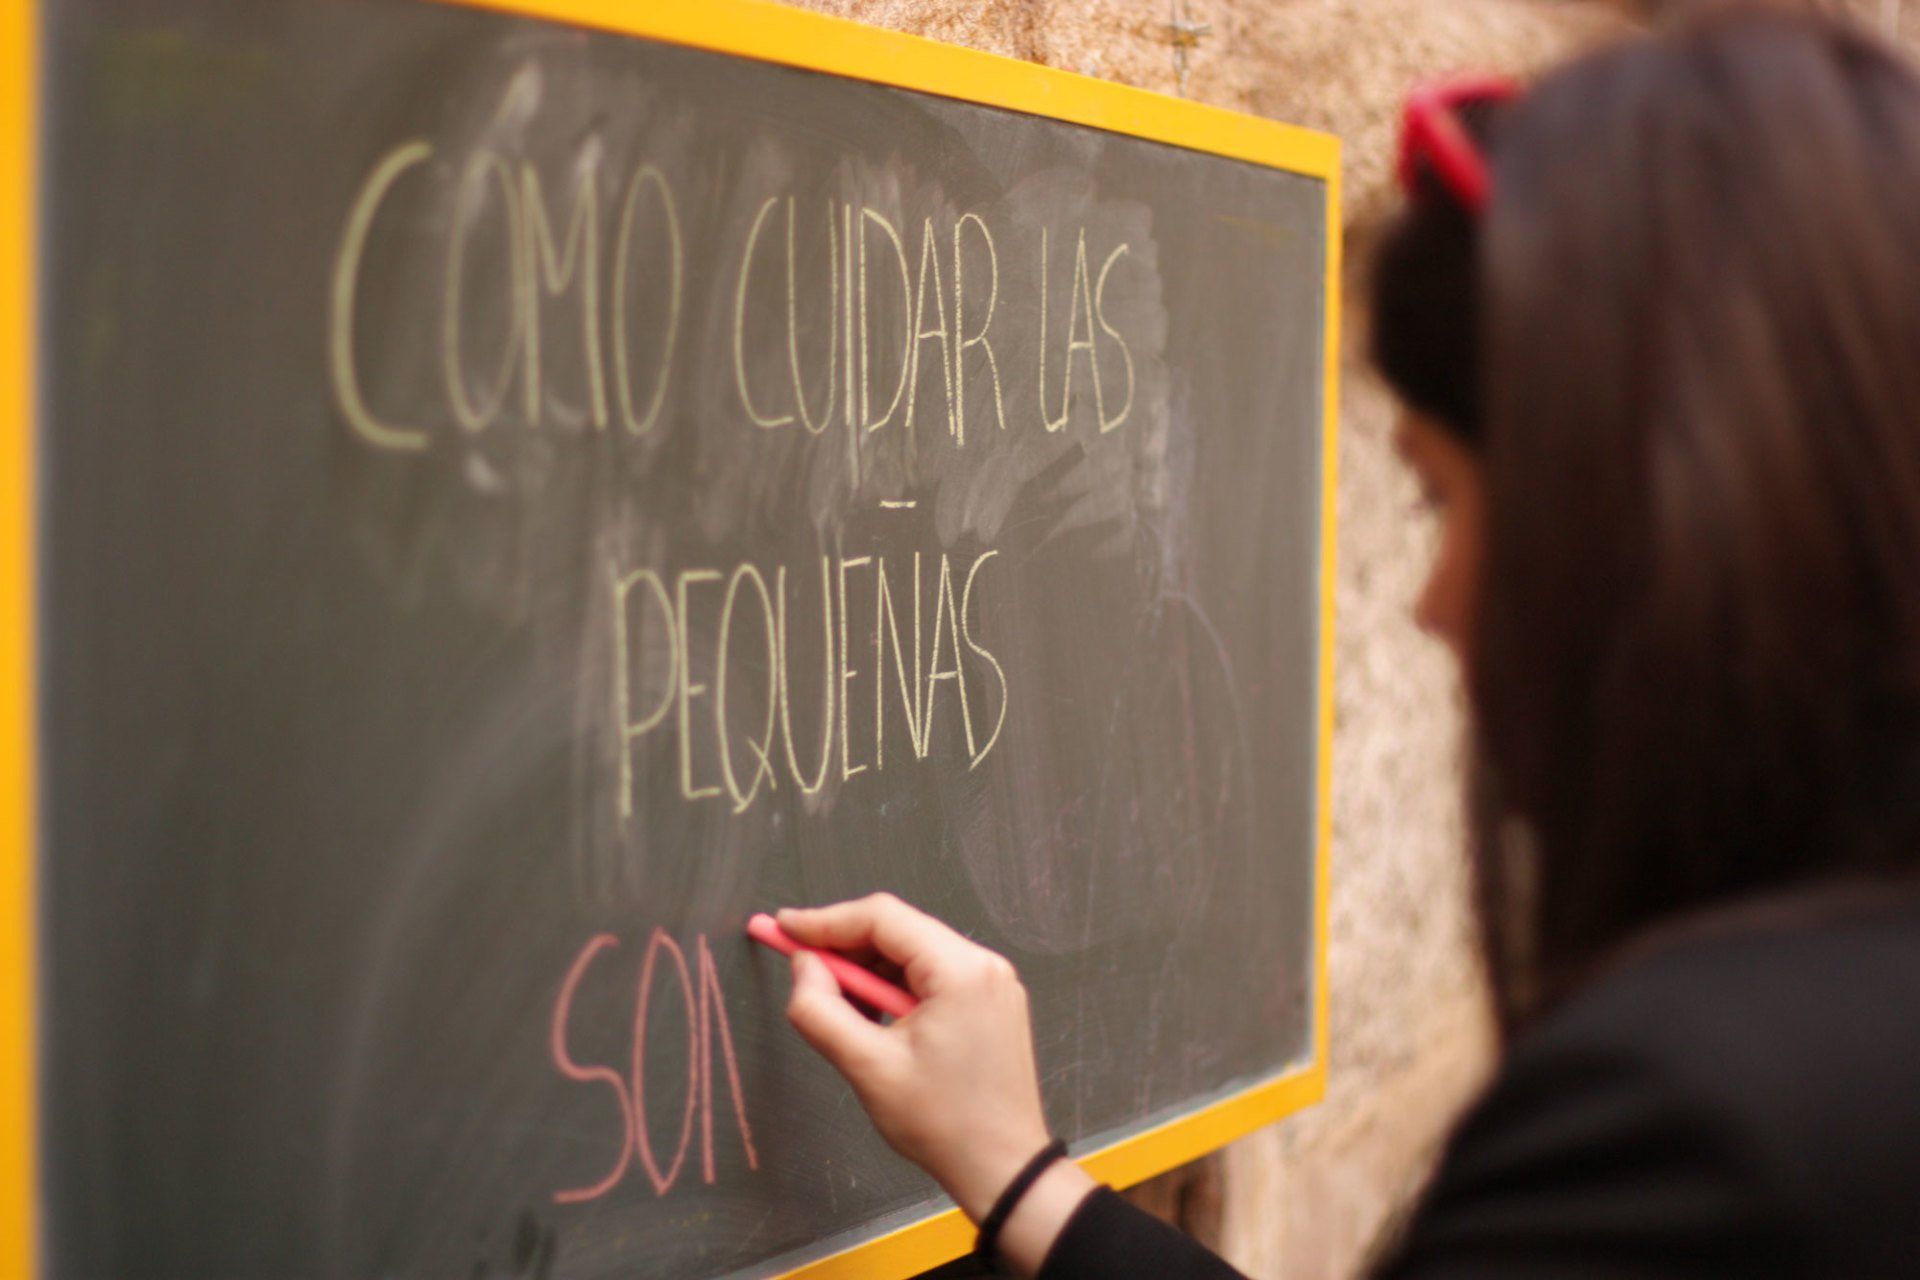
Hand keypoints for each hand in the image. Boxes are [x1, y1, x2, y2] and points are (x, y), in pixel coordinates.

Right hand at [777, 895, 1097, 1272]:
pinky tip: (874, 1021)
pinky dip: (895, 988)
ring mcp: (992, 983)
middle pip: (899, 931)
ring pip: (913, 954)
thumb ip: (821, 1010)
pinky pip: (932, 976)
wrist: (1002, 1167)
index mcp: (961, 971)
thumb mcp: (867, 1068)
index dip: (825, 921)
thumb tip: (803, 967)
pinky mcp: (990, 1002)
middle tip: (802, 970)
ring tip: (841, 1011)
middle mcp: (984, 965)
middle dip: (845, 948)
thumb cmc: (944, 1124)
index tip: (783, 928)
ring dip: (869, 972)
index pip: (882, 918)